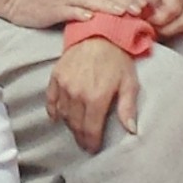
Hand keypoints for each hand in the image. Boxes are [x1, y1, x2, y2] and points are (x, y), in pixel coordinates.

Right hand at [46, 38, 137, 152]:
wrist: (100, 33)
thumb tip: (131, 130)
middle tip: (85, 143)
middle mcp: (77, 94)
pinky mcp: (56, 76)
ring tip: (76, 130)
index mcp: (96, 98)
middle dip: (81, 137)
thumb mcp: (129, 83)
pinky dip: (53, 110)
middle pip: (76, 125)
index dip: (92, 142)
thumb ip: (128, 108)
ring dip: (69, 125)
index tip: (93, 149)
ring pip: (63, 114)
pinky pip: (51, 99)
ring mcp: (64, 85)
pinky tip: (57, 117)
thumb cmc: (118, 58)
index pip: (91, 130)